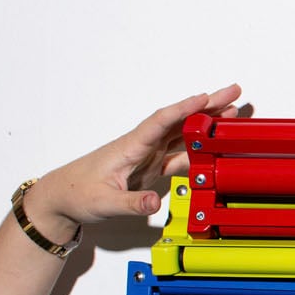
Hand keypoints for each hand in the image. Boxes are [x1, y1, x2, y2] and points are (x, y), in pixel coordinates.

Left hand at [19, 84, 247, 242]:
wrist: (61, 198)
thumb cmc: (77, 194)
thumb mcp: (103, 202)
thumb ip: (131, 203)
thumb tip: (155, 202)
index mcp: (129, 146)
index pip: (161, 122)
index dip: (185, 109)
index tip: (206, 98)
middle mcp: (141, 145)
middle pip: (179, 120)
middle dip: (207, 105)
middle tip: (233, 92)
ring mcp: (147, 155)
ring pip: (182, 133)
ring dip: (207, 122)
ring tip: (232, 112)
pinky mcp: (150, 166)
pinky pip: (180, 152)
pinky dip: (199, 146)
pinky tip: (214, 144)